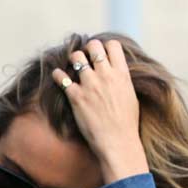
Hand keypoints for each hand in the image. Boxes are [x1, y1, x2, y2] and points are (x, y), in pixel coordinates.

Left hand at [51, 38, 148, 183]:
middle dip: (87, 48)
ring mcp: (90, 85)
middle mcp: (106, 75)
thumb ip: (121, 80)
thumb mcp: (130, 95)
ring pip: (76, 57)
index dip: (105, 46)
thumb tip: (116, 73)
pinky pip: (62, 78)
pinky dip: (58, 74)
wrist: (117, 140)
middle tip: (84, 56)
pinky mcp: (76, 97)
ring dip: (73, 59)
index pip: (113, 46)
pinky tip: (57, 76)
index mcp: (121, 74)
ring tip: (71, 65)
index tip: (100, 52)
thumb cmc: (126, 122)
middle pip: (93, 46)